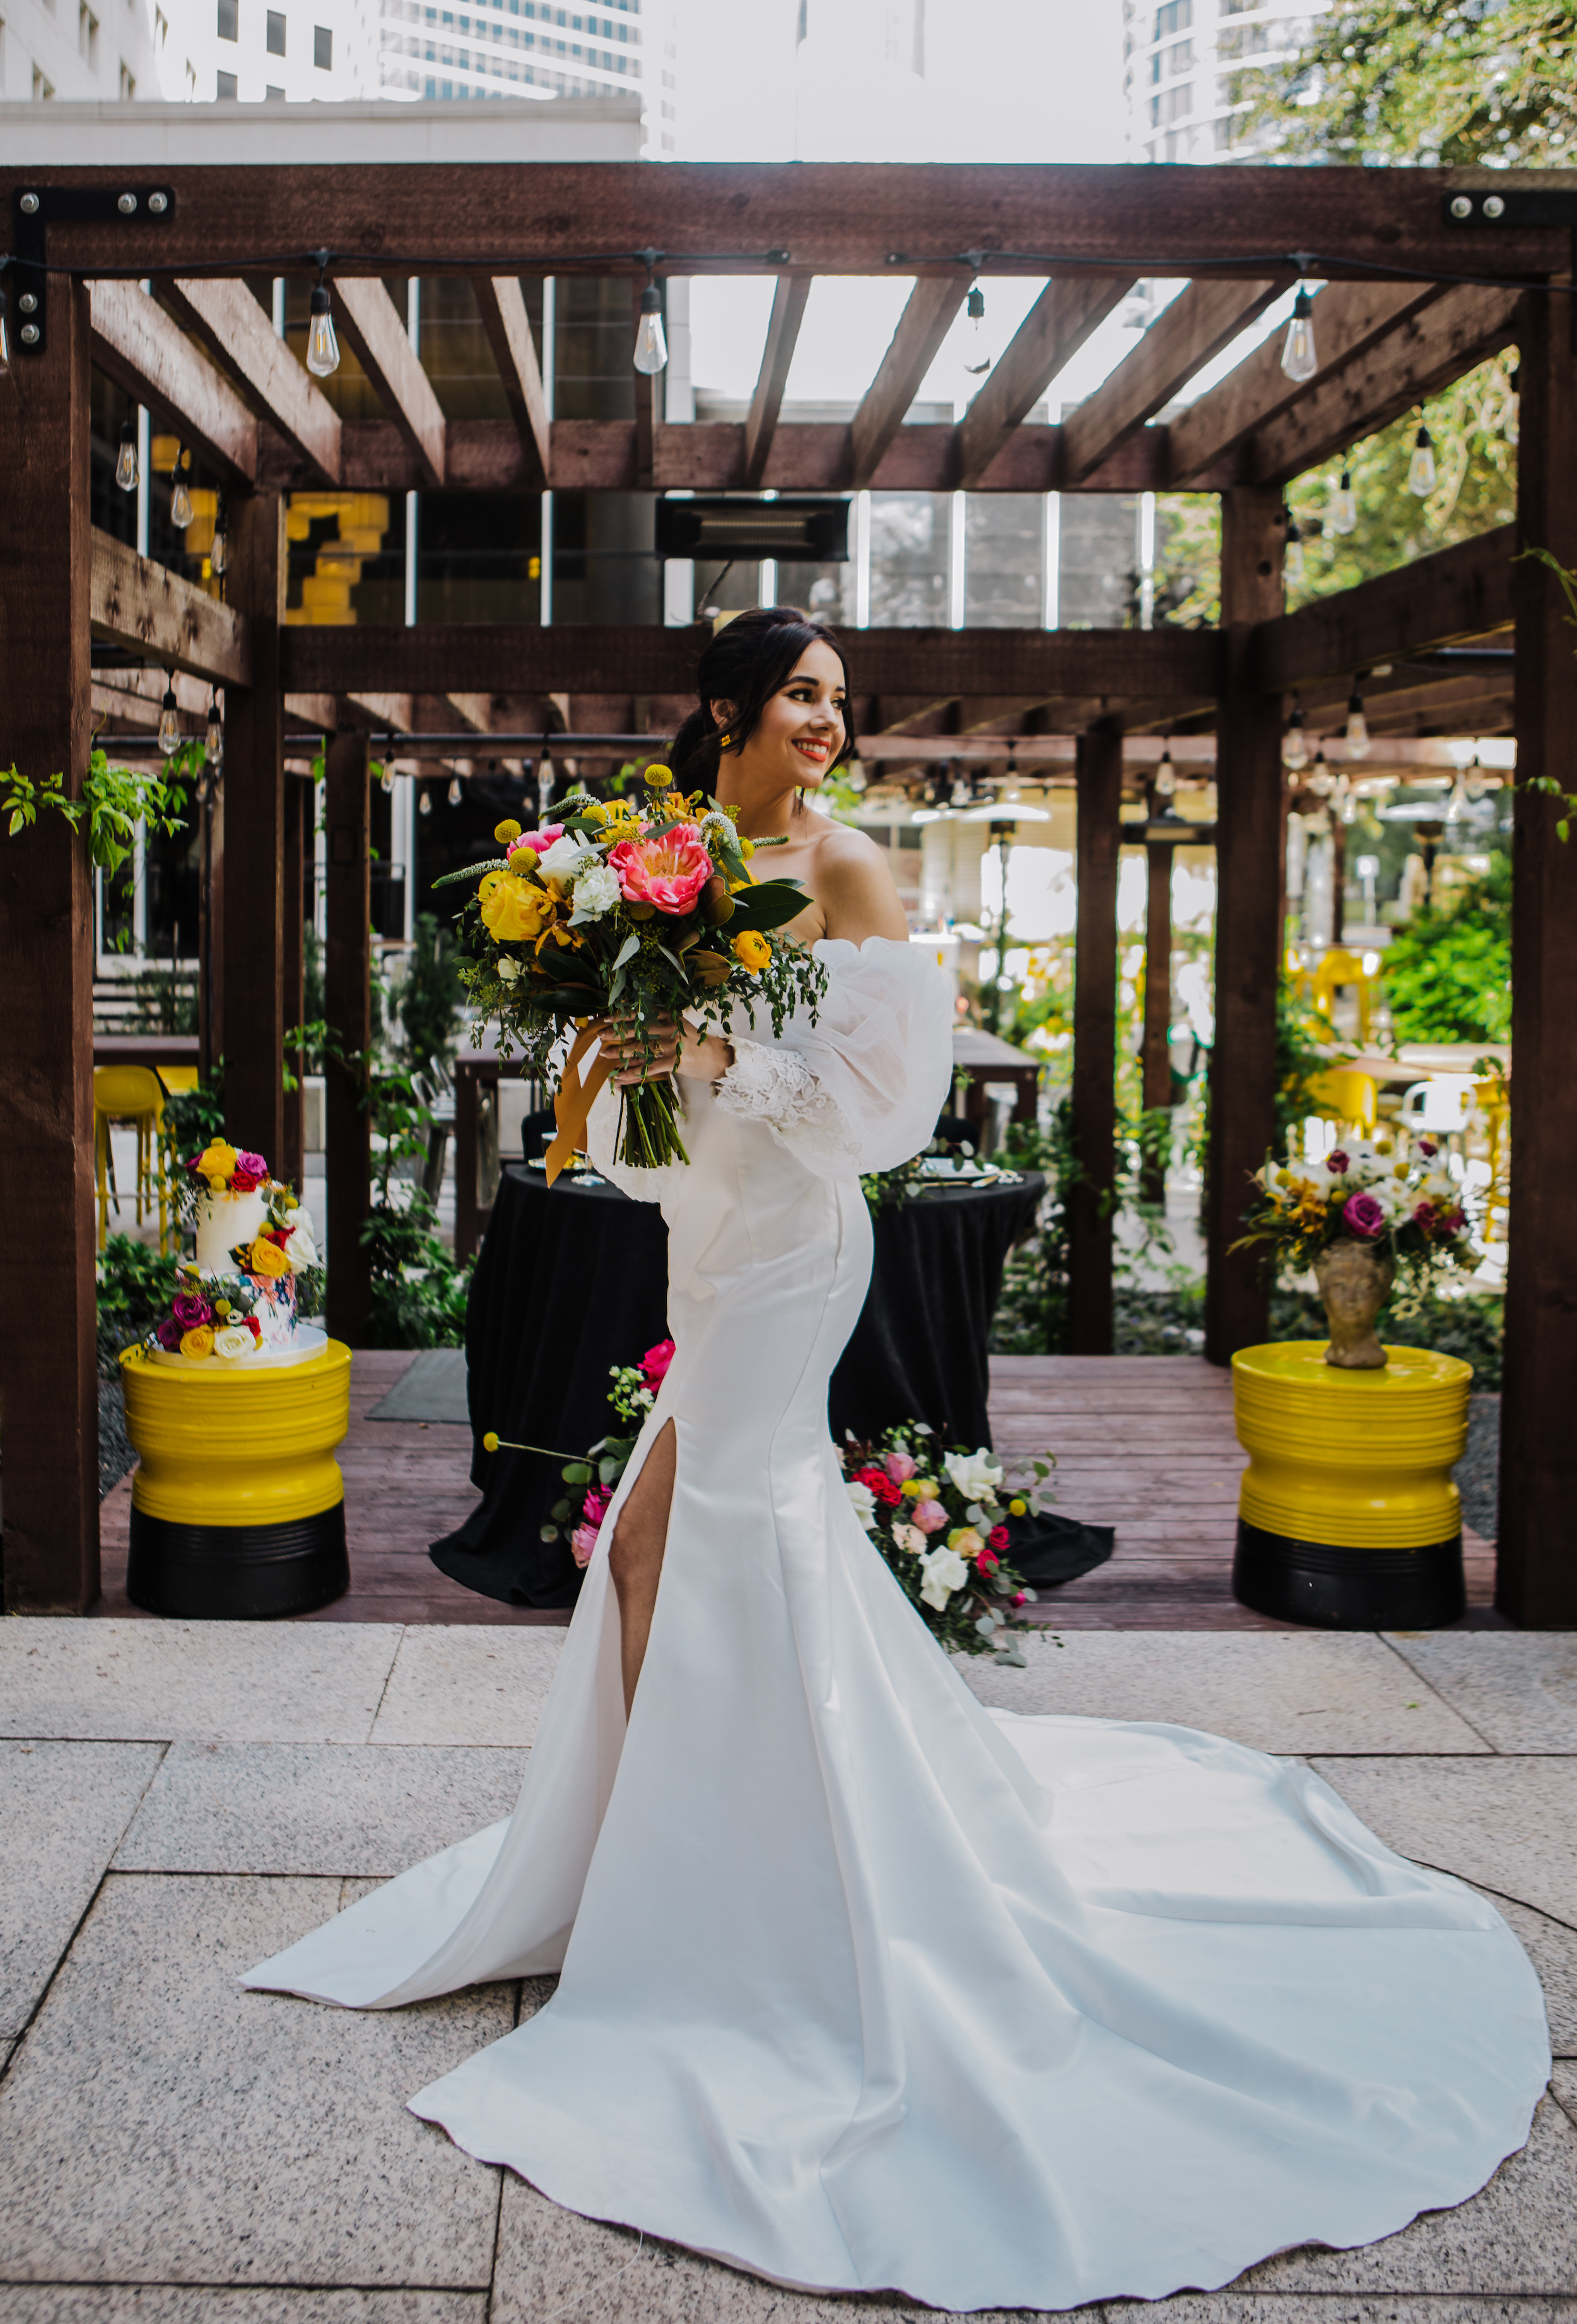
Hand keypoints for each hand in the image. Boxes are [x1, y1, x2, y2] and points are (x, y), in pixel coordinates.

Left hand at [593, 1014, 733, 1088]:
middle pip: (637, 1029)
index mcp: (669, 1015)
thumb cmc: (695, 1042)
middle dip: (616, 1032)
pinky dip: (633, 1073)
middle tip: (600, 1036)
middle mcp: (669, 1027)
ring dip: (620, 1052)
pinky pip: (648, 1067)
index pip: (642, 1012)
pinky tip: (620, 1076)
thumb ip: (660, 1024)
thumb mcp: (679, 1025)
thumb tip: (634, 1026)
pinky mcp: (675, 1061)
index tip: (606, 1018)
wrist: (717, 1056)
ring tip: (605, 1055)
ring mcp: (672, 1044)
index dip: (621, 1015)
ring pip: (640, 1048)